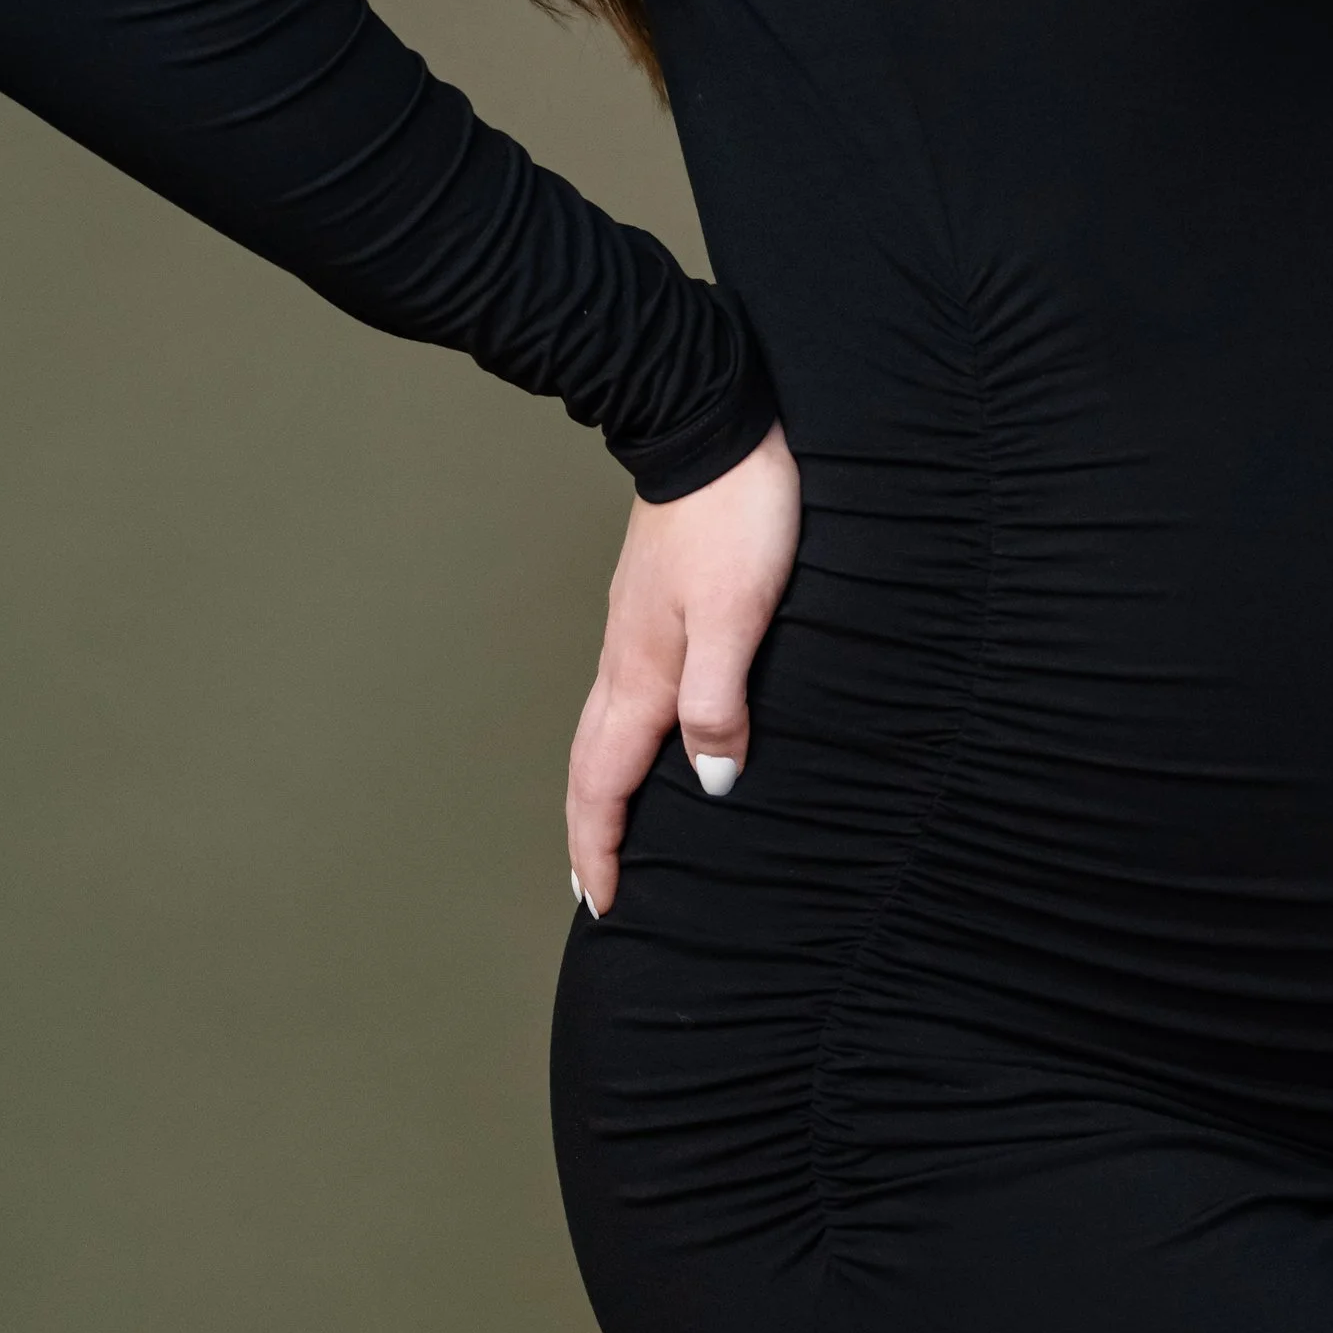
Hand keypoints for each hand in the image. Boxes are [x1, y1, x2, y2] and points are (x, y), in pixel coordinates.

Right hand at [565, 424, 800, 913]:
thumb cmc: (736, 515)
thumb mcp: (741, 616)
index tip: (605, 906)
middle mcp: (626, 661)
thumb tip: (713, 784)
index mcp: (642, 674)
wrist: (710, 427)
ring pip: (604, 732)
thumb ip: (721, 703)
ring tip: (611, 835)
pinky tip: (646, 744)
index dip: (603, 850)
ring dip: (603, 792)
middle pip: (592, 767)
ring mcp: (634, 633)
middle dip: (591, 835)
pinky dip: (624, 745)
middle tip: (596, 891)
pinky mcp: (651, 608)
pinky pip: (625, 700)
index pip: (607, 785)